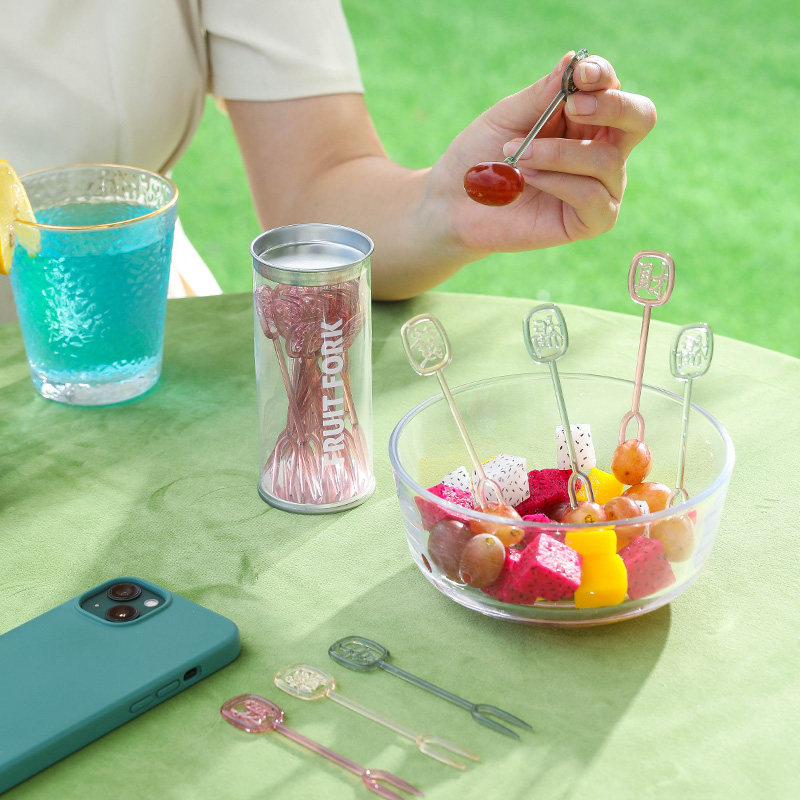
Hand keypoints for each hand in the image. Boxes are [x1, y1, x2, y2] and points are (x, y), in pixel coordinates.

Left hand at [428, 52, 656, 257]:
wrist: (456, 203)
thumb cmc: (481, 154)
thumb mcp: (508, 116)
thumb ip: (542, 94)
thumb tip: (575, 60)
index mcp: (586, 117)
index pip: (613, 88)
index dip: (602, 76)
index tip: (579, 74)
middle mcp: (602, 149)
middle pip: (641, 117)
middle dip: (613, 106)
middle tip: (574, 105)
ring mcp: (601, 186)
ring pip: (607, 160)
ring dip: (558, 154)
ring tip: (518, 156)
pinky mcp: (592, 220)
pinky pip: (592, 196)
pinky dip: (559, 183)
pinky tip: (529, 180)